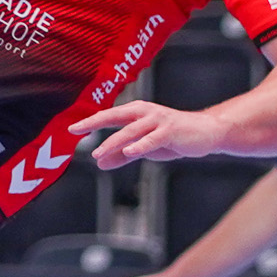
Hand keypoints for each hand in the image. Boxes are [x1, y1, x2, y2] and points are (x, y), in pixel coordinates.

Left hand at [70, 100, 222, 170]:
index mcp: (135, 112)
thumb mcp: (143, 147)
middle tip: (76, 129)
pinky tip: (129, 152)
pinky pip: (152, 139)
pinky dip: (140, 145)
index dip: (90, 121)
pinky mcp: (170, 131)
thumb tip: (99, 163)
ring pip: (131, 130)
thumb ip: (121, 154)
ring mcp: (158, 120)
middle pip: (114, 116)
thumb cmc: (172, 137)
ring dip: (113, 142)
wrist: (205, 132)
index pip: (108, 115)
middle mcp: (144, 112)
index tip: (71, 129)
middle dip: (94, 122)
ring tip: (98, 153)